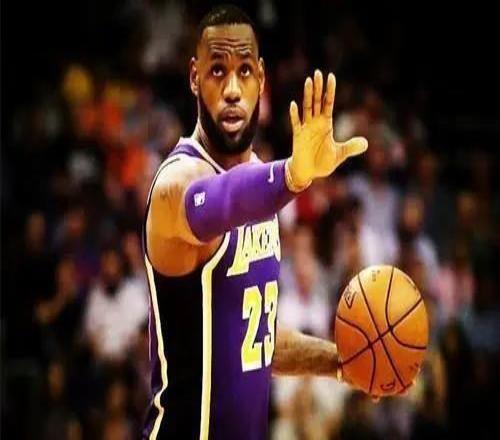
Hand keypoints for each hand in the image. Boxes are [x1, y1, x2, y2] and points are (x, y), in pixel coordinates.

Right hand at [287, 70, 367, 188]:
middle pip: (316, 101)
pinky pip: (296, 123)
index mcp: (326, 124)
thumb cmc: (321, 162)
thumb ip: (351, 147)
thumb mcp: (339, 154)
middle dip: (317, 88)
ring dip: (307, 95)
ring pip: (306, 108)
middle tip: (318, 72)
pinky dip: (294, 115)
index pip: (328, 103)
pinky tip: (293, 104)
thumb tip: (366, 143)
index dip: (329, 91)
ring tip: (308, 81)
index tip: (331, 76)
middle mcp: (315, 123)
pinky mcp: (298, 136)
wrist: (307, 173)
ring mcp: (306, 128)